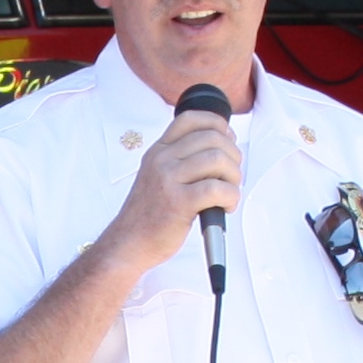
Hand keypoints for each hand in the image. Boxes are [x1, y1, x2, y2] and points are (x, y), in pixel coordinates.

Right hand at [89, 106, 243, 283]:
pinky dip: (231, 197)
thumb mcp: (156, 176)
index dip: (218, 125)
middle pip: (212, 137)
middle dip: (233, 156)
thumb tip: (220, 147)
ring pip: (218, 159)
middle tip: (231, 176)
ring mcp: (168, 180)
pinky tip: (225, 206)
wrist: (128, 244)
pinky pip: (218, 189)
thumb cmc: (148, 215)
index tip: (227, 142)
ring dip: (234, 176)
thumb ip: (180, 160)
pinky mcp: (179, 203)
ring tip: (228, 192)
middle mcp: (162, 160)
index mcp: (158, 151)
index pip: (191, 118)